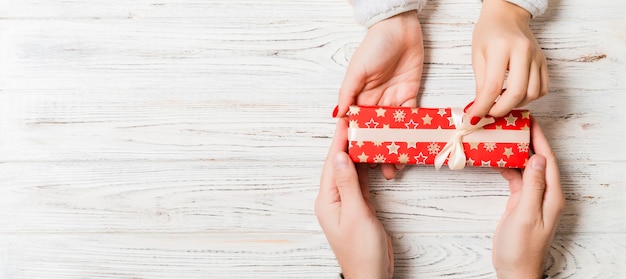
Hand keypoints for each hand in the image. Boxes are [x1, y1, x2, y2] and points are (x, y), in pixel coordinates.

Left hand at [315, 118, 392, 278]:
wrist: (371, 275)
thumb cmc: (362, 251)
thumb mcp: (356, 214)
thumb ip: (348, 184)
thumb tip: (341, 156)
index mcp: (327, 200)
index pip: (332, 164)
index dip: (339, 141)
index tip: (345, 121)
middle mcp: (333, 199)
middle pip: (339, 164)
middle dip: (347, 143)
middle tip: (356, 121)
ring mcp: (346, 203)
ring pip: (350, 172)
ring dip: (357, 153)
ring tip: (364, 132)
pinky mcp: (359, 208)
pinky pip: (360, 182)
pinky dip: (365, 169)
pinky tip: (370, 157)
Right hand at [337, 11, 423, 178]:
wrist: (400, 28)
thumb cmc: (374, 46)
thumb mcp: (357, 70)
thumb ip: (348, 93)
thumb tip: (338, 116)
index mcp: (359, 98)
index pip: (357, 125)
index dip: (358, 142)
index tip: (359, 160)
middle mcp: (375, 103)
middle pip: (376, 132)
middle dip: (378, 151)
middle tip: (382, 171)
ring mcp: (394, 101)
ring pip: (394, 130)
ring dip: (396, 147)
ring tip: (398, 166)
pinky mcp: (410, 96)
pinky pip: (411, 118)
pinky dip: (412, 132)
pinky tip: (412, 147)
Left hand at [468, 0, 547, 121]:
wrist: (507, 15)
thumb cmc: (489, 33)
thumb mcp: (477, 56)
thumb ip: (480, 83)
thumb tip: (479, 108)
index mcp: (502, 48)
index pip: (493, 86)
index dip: (483, 106)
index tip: (474, 116)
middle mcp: (523, 52)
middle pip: (517, 92)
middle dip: (501, 109)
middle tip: (489, 113)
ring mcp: (537, 57)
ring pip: (532, 93)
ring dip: (515, 104)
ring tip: (501, 102)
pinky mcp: (544, 62)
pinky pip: (542, 89)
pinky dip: (529, 98)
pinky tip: (515, 95)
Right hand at [493, 119, 564, 277]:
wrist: (514, 270)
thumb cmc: (521, 248)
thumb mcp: (526, 215)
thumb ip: (532, 186)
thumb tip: (536, 159)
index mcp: (551, 196)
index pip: (547, 160)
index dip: (540, 139)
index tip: (530, 121)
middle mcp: (544, 194)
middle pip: (538, 161)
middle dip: (529, 140)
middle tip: (515, 123)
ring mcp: (532, 199)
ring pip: (526, 168)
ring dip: (517, 152)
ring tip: (505, 135)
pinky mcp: (520, 203)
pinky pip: (516, 179)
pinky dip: (508, 167)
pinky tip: (498, 159)